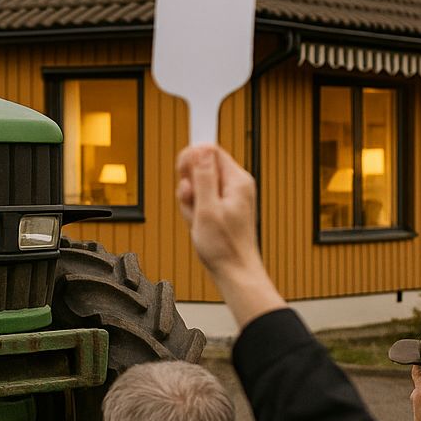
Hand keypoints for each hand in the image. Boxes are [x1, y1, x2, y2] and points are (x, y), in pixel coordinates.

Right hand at [175, 144, 286, 325]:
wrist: (234, 271)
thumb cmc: (224, 246)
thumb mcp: (207, 209)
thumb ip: (204, 177)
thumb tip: (201, 149)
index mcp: (237, 180)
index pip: (209, 150)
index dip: (191, 159)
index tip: (183, 175)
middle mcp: (235, 184)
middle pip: (201, 167)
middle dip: (189, 185)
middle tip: (193, 204)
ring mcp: (229, 195)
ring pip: (198, 185)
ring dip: (190, 201)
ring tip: (197, 219)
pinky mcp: (223, 206)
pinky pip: (201, 199)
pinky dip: (194, 210)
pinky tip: (198, 224)